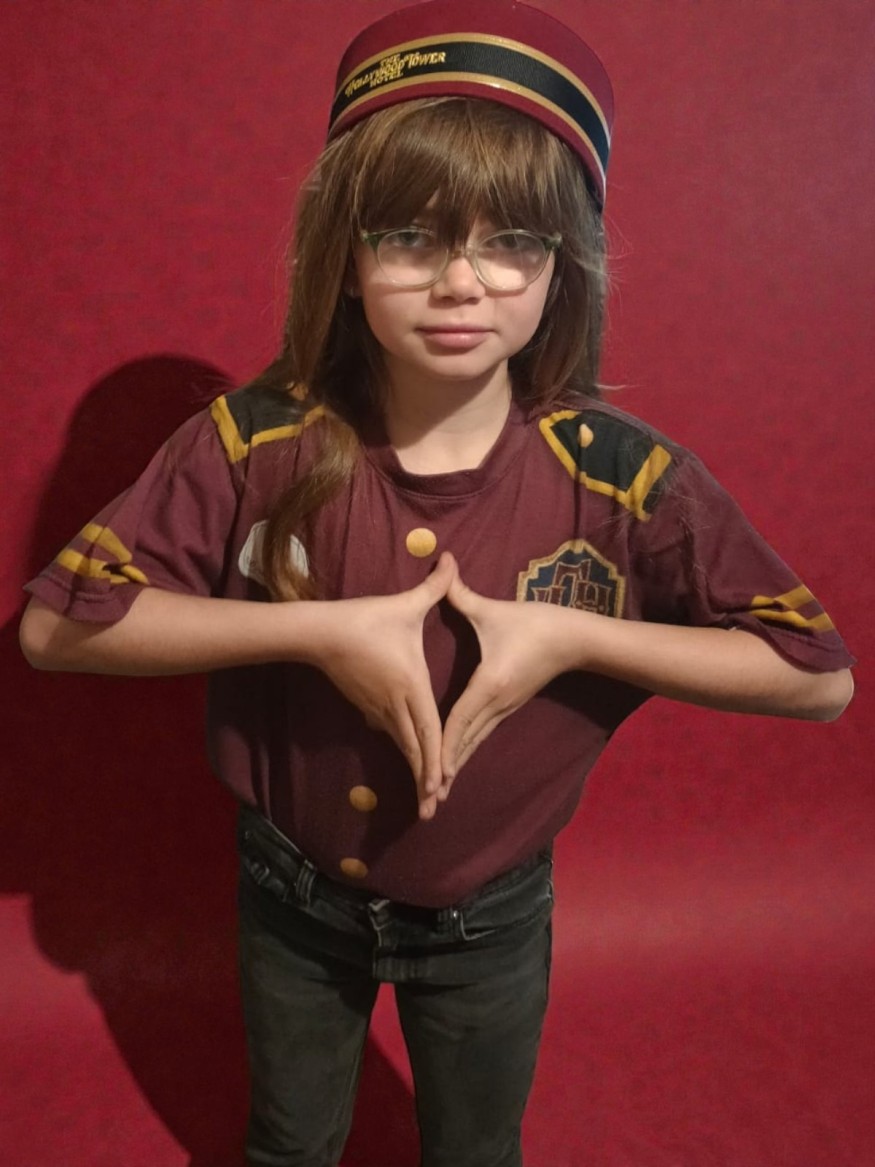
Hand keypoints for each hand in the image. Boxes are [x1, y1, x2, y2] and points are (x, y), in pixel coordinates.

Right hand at [308, 551, 457, 819]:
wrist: (318, 633)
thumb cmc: (364, 620)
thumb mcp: (404, 605)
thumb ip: (434, 587)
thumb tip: (451, 559)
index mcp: (410, 686)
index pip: (429, 729)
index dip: (438, 758)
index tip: (443, 785)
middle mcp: (395, 704)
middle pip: (414, 748)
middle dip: (425, 780)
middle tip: (433, 809)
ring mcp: (377, 707)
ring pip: (401, 743)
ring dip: (413, 769)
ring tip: (424, 796)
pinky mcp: (366, 704)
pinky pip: (388, 731)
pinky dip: (401, 749)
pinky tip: (406, 757)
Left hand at [441, 571, 578, 786]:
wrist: (576, 639)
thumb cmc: (536, 624)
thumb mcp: (495, 611)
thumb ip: (463, 596)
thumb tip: (442, 569)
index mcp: (490, 685)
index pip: (460, 720)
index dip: (442, 745)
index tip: (429, 770)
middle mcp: (496, 704)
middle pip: (465, 742)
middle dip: (446, 769)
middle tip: (428, 798)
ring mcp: (504, 708)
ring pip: (474, 742)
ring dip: (455, 765)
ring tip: (438, 791)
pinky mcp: (508, 705)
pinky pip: (481, 733)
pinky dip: (465, 749)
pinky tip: (454, 761)